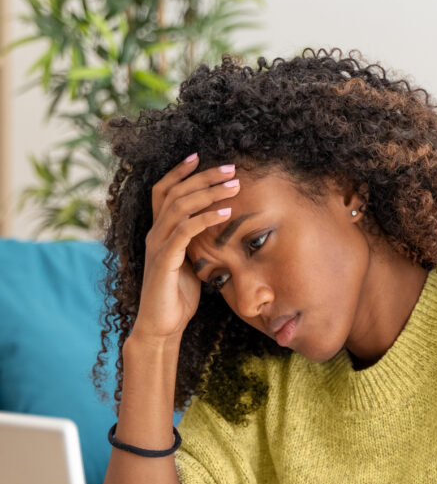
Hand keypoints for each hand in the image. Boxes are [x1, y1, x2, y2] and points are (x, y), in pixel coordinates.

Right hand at [132, 154, 240, 342]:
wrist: (162, 327)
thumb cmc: (178, 298)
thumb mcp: (191, 264)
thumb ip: (196, 245)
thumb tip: (216, 231)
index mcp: (160, 232)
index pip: (164, 191)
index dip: (179, 172)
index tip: (200, 156)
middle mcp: (155, 233)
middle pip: (175, 192)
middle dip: (203, 177)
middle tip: (231, 168)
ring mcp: (157, 245)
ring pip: (180, 206)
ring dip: (209, 193)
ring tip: (234, 185)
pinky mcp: (164, 260)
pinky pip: (184, 231)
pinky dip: (205, 218)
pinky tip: (224, 213)